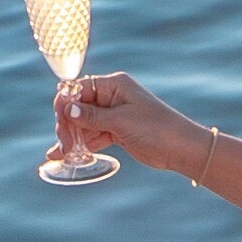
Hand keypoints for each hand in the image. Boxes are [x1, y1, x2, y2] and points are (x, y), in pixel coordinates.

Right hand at [58, 68, 212, 177]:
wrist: (180, 148)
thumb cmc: (155, 127)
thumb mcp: (121, 121)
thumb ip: (92, 116)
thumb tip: (67, 109)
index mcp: (113, 85)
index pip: (79, 89)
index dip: (65, 104)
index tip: (60, 122)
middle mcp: (111, 97)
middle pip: (77, 107)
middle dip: (67, 125)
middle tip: (64, 144)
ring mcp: (112, 115)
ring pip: (83, 124)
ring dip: (72, 138)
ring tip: (62, 154)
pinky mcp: (115, 131)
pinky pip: (92, 136)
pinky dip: (81, 145)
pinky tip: (65, 155)